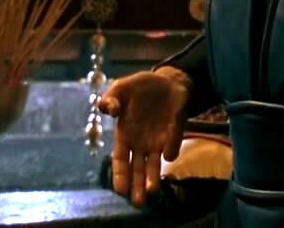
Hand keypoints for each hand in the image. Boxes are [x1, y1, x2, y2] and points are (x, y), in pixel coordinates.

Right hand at [97, 67, 191, 207]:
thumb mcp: (121, 88)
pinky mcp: (175, 131)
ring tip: (151, 192)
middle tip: (137, 203)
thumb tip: (108, 110)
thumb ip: (111, 98)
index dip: (119, 175)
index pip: (120, 160)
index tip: (119, 190)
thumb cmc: (140, 87)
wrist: (168, 80)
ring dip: (153, 178)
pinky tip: (167, 155)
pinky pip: (172, 144)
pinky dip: (171, 149)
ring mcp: (158, 139)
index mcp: (124, 134)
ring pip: (154, 164)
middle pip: (137, 169)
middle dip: (136, 186)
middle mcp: (141, 142)